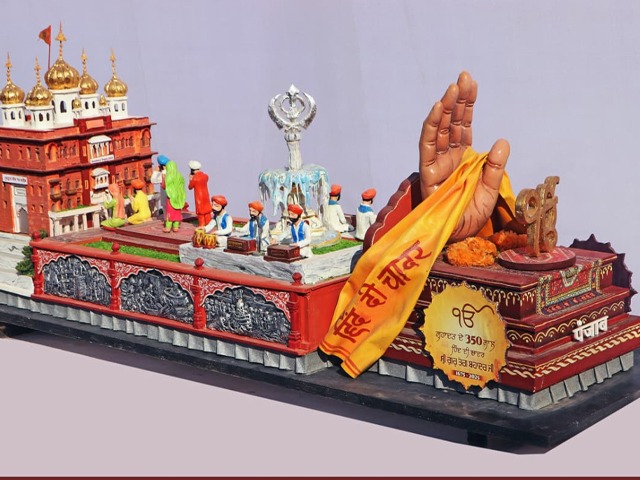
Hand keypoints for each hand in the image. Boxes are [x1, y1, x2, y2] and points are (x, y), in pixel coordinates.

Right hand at [419, 71, 509, 242]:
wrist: (457, 237)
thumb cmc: (471, 215)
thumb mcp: (491, 191)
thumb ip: (496, 168)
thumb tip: (502, 140)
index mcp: (464, 157)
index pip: (464, 125)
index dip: (467, 105)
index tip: (471, 83)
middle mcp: (448, 156)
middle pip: (451, 123)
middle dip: (456, 100)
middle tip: (464, 77)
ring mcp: (436, 163)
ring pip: (438, 130)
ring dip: (444, 109)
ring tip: (452, 88)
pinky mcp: (427, 173)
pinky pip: (427, 147)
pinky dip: (431, 128)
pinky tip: (437, 110)